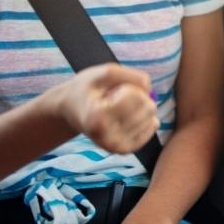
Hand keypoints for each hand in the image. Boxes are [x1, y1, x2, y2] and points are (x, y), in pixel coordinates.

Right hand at [44, 64, 158, 153]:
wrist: (71, 110)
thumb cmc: (88, 88)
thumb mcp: (103, 72)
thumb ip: (130, 75)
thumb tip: (149, 88)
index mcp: (97, 118)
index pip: (136, 96)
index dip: (128, 86)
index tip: (111, 90)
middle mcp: (106, 138)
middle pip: (147, 108)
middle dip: (138, 96)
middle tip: (117, 98)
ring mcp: (116, 147)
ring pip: (152, 119)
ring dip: (140, 108)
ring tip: (119, 108)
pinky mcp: (124, 150)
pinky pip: (151, 129)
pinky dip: (146, 118)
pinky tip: (131, 115)